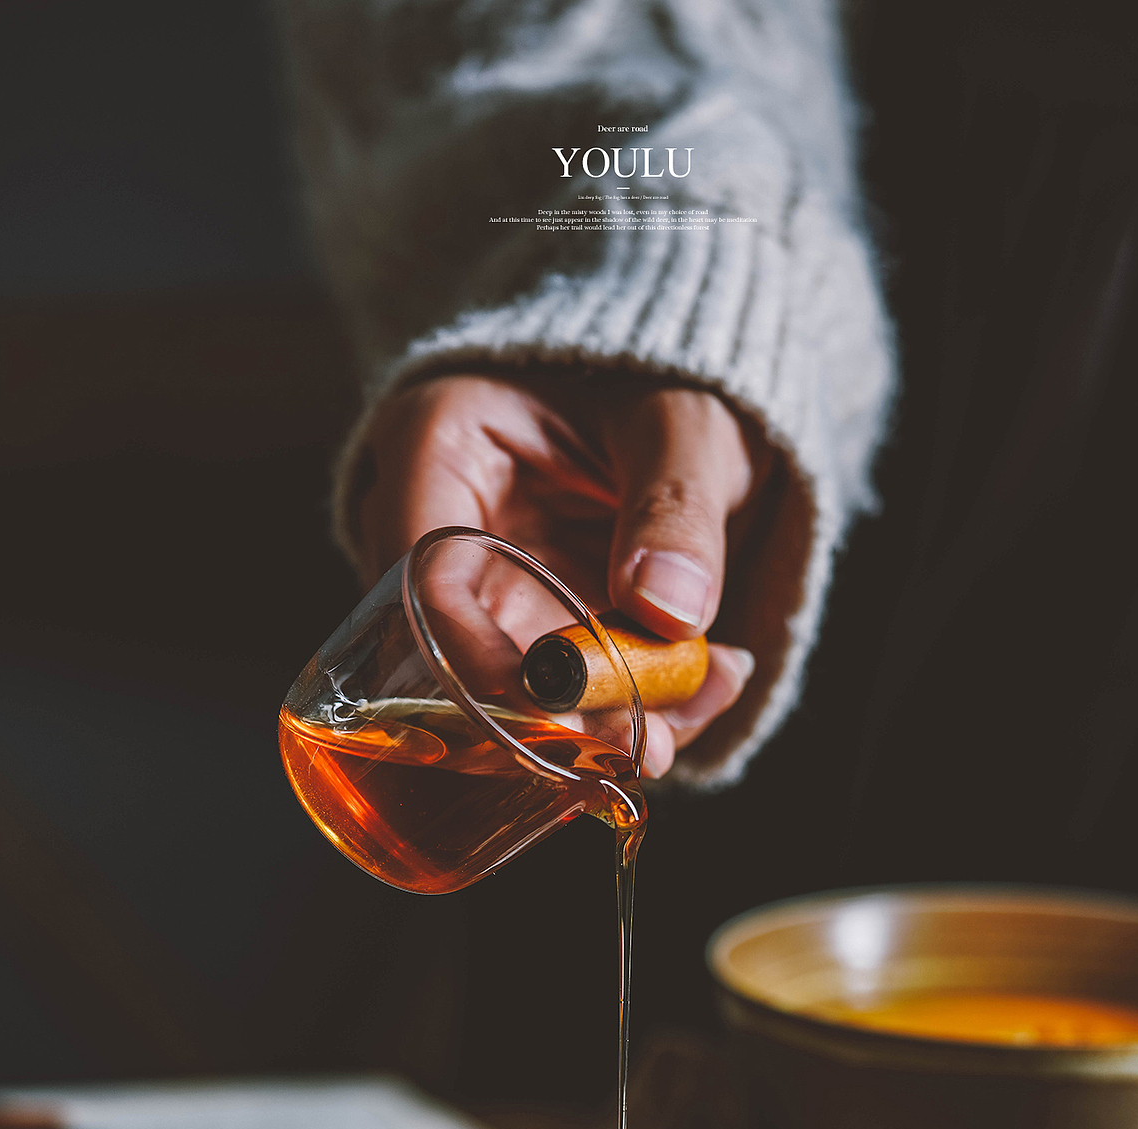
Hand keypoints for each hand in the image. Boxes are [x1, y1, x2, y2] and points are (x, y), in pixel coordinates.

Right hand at [355, 373, 770, 774]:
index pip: (423, 575)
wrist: (683, 399)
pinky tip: (713, 680)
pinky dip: (639, 703)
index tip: (561, 715)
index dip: (480, 660)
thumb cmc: (665, 375)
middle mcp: (433, 524)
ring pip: (518, 691)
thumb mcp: (684, 421)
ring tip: (714, 689)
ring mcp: (478, 586)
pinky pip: (568, 691)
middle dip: (560, 714)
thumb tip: (667, 610)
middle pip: (458, 654)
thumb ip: (677, 507)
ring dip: (614, 717)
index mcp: (436, 442)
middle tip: (650, 744)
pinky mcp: (526, 629)